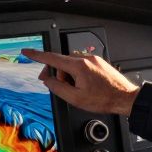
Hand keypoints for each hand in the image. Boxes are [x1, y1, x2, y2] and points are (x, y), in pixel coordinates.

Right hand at [22, 48, 140, 115]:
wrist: (125, 98)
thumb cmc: (104, 99)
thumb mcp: (75, 98)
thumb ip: (57, 88)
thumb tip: (48, 80)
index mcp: (78, 66)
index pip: (51, 58)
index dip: (36, 56)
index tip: (26, 52)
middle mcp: (85, 59)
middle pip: (60, 61)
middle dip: (54, 73)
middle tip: (53, 84)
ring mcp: (93, 59)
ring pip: (70, 63)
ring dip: (66, 75)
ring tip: (74, 89)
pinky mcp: (98, 62)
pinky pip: (80, 64)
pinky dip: (75, 73)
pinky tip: (81, 85)